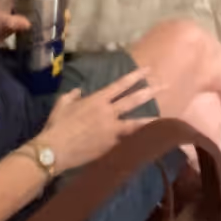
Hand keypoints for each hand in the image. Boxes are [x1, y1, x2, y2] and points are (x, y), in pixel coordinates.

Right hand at [37, 68, 159, 173]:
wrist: (55, 150)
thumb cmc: (57, 126)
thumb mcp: (62, 104)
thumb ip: (72, 96)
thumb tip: (79, 91)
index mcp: (97, 99)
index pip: (120, 84)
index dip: (136, 76)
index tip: (148, 70)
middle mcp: (108, 112)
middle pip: (133, 100)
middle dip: (150, 91)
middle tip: (165, 85)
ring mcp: (112, 130)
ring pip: (136, 122)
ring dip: (150, 118)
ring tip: (165, 116)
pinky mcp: (111, 146)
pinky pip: (128, 140)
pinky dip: (137, 139)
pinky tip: (148, 140)